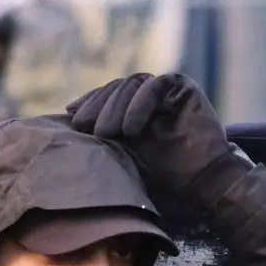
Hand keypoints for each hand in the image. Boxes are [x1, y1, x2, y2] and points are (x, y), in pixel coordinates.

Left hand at [67, 72, 234, 196]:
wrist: (199, 180)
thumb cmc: (160, 172)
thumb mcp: (120, 151)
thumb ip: (101, 135)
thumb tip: (66, 121)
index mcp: (132, 105)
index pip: (104, 94)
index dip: (88, 103)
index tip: (71, 118)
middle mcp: (148, 93)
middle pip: (114, 88)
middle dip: (96, 107)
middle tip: (83, 128)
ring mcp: (165, 88)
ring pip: (130, 85)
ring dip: (114, 108)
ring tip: (106, 133)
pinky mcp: (182, 86)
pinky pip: (154, 86)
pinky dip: (138, 106)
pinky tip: (130, 128)